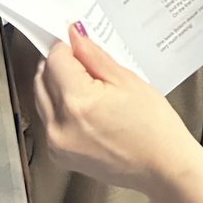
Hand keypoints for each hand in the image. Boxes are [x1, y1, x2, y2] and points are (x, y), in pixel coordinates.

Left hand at [34, 27, 195, 193]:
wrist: (161, 167)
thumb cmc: (153, 127)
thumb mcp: (127, 80)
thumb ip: (93, 56)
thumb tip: (74, 36)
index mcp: (77, 102)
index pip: (54, 60)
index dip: (67, 47)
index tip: (77, 42)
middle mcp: (59, 125)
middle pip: (41, 79)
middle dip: (58, 64)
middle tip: (83, 60)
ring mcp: (57, 144)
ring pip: (41, 99)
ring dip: (56, 85)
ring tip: (88, 85)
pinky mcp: (59, 156)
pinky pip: (48, 121)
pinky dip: (59, 107)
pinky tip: (84, 106)